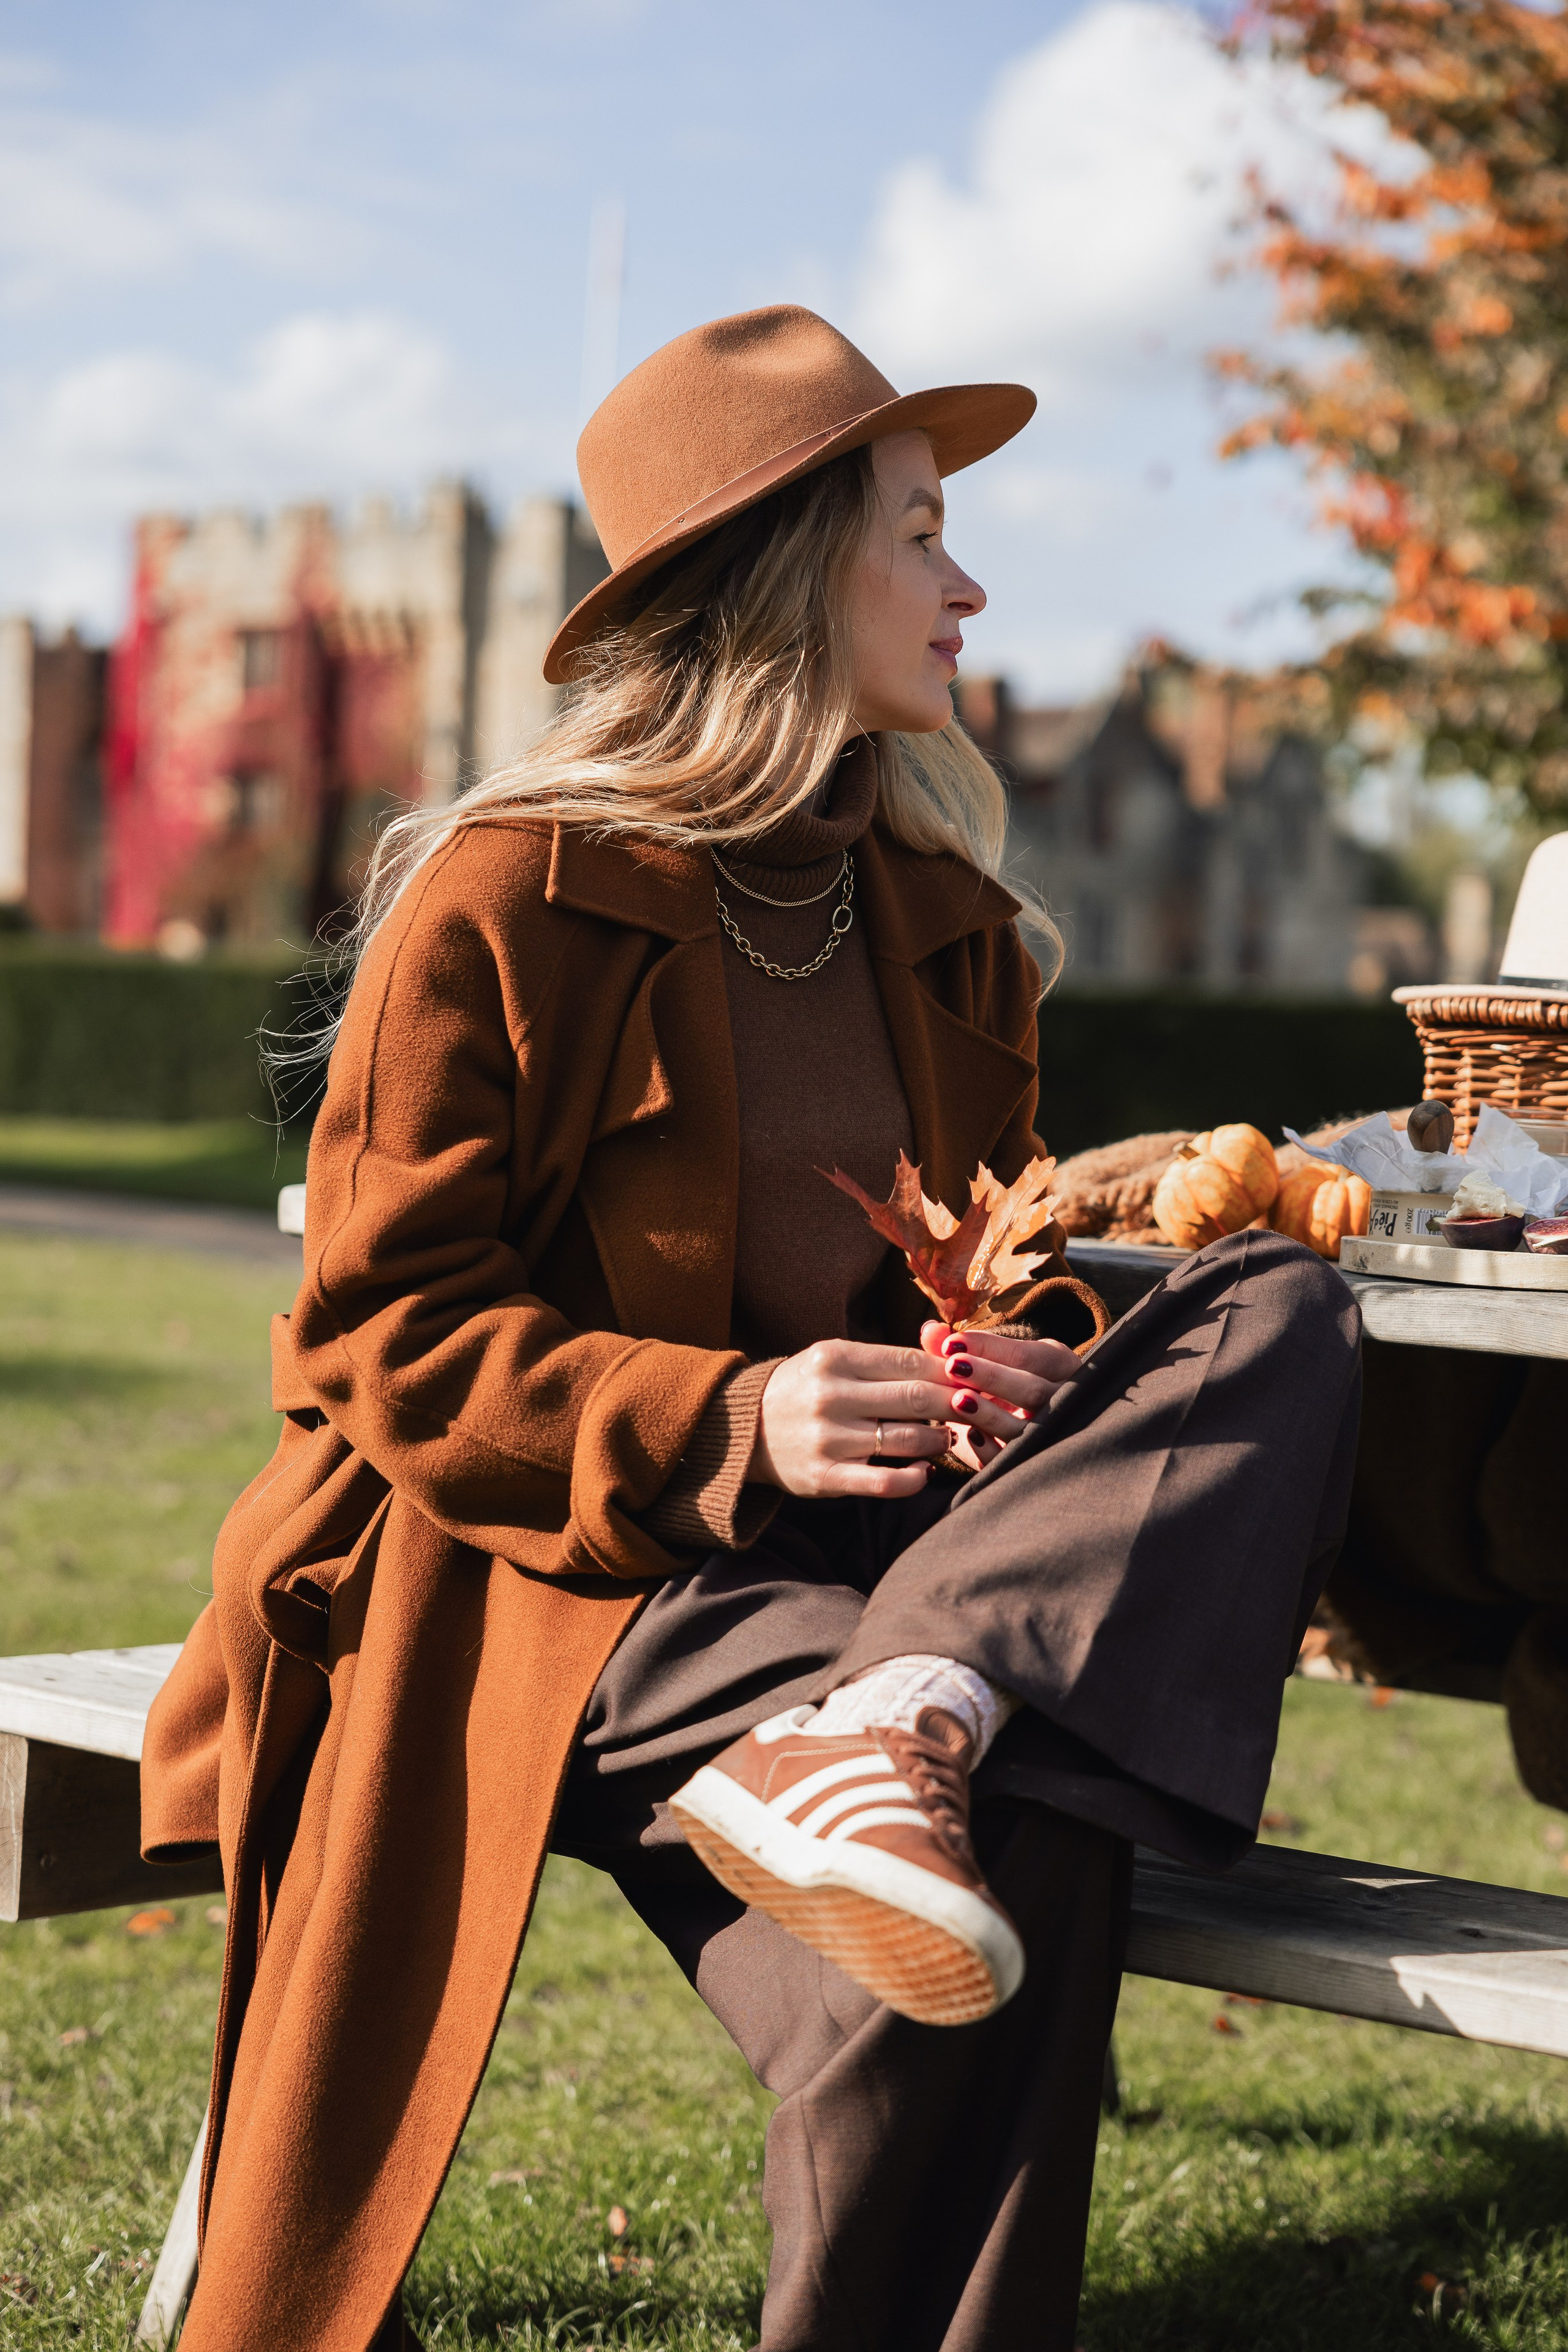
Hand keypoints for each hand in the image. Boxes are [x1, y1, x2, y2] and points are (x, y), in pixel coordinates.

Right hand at [751, 1338, 1027, 1498]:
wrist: (744, 1429)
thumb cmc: (804, 1388)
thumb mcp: (835, 1359)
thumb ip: (888, 1355)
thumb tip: (948, 1343)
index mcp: (835, 1357)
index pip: (911, 1361)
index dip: (951, 1371)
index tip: (974, 1378)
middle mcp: (831, 1396)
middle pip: (917, 1398)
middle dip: (957, 1404)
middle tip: (977, 1408)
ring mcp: (828, 1439)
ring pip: (908, 1440)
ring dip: (940, 1440)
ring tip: (949, 1437)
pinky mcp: (825, 1477)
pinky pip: (885, 1483)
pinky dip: (914, 1479)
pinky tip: (924, 1470)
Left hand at [920, 1321, 1079, 1470]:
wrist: (1015, 1424)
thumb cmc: (1000, 1385)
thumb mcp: (987, 1362)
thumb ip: (958, 1347)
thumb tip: (929, 1330)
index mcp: (1055, 1364)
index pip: (1024, 1354)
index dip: (987, 1347)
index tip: (950, 1344)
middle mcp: (1062, 1398)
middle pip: (1032, 1388)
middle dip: (991, 1377)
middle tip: (952, 1366)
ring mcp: (1051, 1432)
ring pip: (1026, 1426)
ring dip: (989, 1414)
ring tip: (957, 1400)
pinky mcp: (1032, 1461)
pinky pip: (1012, 1458)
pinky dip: (990, 1449)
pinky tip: (968, 1437)